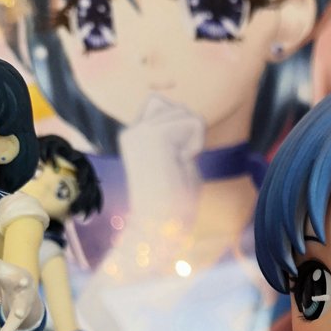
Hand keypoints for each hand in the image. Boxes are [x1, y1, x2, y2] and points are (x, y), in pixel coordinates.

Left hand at [0, 247, 43, 330]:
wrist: (29, 287)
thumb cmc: (11, 276)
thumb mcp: (1, 268)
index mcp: (20, 280)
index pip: (19, 279)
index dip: (21, 280)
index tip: (23, 281)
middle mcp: (25, 294)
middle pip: (25, 298)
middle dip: (25, 303)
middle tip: (22, 311)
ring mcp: (24, 306)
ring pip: (20, 314)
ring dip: (16, 321)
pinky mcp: (20, 316)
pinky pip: (14, 325)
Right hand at [120, 95, 204, 226]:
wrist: (162, 226)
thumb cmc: (176, 204)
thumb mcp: (178, 163)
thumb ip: (179, 139)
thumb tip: (193, 119)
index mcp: (134, 138)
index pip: (160, 105)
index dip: (180, 129)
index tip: (172, 162)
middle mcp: (133, 131)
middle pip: (176, 106)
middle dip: (188, 134)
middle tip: (176, 166)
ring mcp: (140, 130)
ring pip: (185, 113)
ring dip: (192, 141)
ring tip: (177, 166)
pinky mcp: (153, 135)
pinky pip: (195, 122)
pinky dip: (196, 143)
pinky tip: (181, 163)